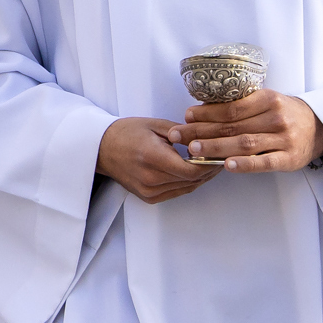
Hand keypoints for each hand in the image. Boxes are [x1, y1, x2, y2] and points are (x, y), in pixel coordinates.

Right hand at [96, 116, 214, 204]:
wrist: (101, 148)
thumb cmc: (126, 132)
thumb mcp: (155, 125)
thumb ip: (182, 134)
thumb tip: (205, 138)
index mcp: (153, 158)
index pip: (191, 170)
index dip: (209, 164)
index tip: (219, 154)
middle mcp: (151, 179)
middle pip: (192, 180)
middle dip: (209, 170)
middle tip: (221, 158)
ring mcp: (149, 191)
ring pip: (187, 188)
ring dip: (200, 177)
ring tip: (210, 164)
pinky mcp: (148, 197)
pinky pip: (177, 192)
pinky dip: (188, 183)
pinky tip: (193, 171)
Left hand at [175, 89, 322, 172]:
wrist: (319, 128)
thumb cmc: (284, 113)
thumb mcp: (267, 101)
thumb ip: (242, 105)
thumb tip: (203, 110)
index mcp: (268, 99)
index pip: (232, 108)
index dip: (207, 113)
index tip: (187, 116)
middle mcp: (276, 118)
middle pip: (233, 126)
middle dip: (203, 131)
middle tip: (180, 136)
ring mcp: (283, 139)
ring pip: (244, 143)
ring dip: (216, 147)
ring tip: (194, 150)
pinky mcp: (288, 159)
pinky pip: (264, 163)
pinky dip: (244, 164)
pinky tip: (226, 165)